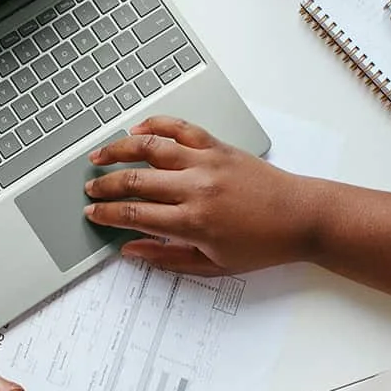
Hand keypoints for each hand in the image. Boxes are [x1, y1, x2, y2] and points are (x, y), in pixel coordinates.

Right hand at [83, 116, 321, 274]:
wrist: (301, 217)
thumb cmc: (262, 245)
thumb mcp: (213, 266)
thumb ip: (167, 258)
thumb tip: (131, 250)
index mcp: (193, 222)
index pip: (134, 214)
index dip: (106, 214)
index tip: (92, 213)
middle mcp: (196, 188)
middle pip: (134, 180)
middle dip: (105, 185)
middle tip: (90, 189)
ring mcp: (206, 162)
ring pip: (150, 148)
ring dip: (119, 150)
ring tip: (99, 155)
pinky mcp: (218, 146)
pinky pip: (180, 128)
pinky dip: (156, 125)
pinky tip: (138, 130)